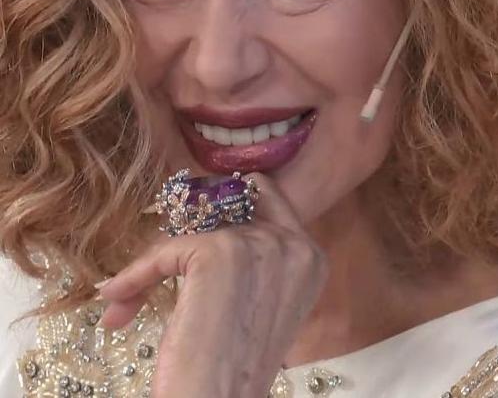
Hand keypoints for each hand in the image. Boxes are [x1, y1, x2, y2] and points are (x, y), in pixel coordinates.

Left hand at [97, 173, 328, 397]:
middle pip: (227, 204)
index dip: (228, 204)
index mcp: (311, 257)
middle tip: (163, 260)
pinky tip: (119, 299)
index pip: (267, 196)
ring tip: (131, 293)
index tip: (193, 221)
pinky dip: (138, 273)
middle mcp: (292, 242)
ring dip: (158, 259)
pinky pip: (166, 250)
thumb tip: (203, 232)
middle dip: (189, 228)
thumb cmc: (238, 369)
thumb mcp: (261, 305)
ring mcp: (257, 244)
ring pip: (193, 227)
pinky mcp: (216, 252)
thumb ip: (252, 262)